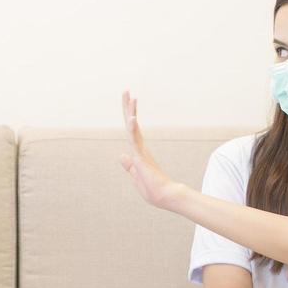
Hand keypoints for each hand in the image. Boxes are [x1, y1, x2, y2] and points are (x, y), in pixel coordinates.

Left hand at [118, 91, 179, 208]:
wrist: (165, 196)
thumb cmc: (153, 189)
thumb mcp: (136, 176)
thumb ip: (129, 166)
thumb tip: (121, 155)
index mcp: (138, 151)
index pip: (131, 130)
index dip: (129, 116)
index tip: (128, 102)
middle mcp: (140, 148)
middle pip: (132, 124)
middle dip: (128, 107)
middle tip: (126, 91)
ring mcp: (141, 151)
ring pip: (133, 128)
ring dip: (131, 112)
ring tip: (130, 97)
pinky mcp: (142, 157)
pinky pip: (135, 140)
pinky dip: (133, 129)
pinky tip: (131, 118)